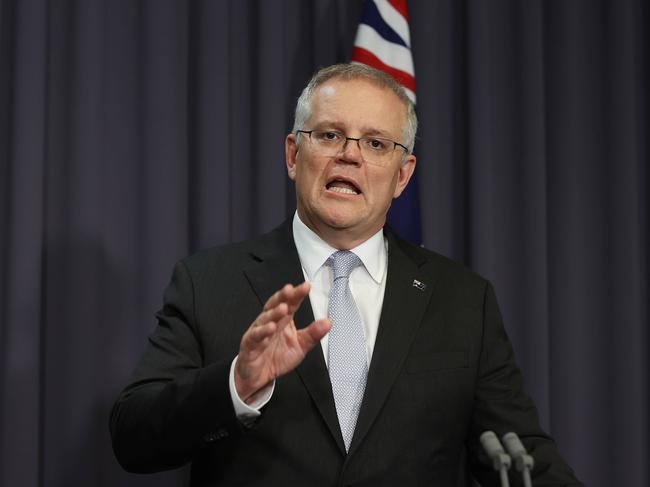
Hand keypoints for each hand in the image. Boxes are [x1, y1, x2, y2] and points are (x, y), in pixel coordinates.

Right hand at [234, 282, 330, 402]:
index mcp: (284, 321)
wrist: (259, 376)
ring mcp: (259, 332)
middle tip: (290, 290)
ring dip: (274, 313)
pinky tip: (270, 327)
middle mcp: (270, 322)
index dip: (297, 295)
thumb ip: (313, 334)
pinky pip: (255, 336)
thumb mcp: (300, 346)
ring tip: (283, 308)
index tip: (306, 286)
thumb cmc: (277, 357)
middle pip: (275, 306)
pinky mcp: (249, 344)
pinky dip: (262, 332)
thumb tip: (328, 322)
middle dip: (283, 297)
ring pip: (265, 319)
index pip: (291, 304)